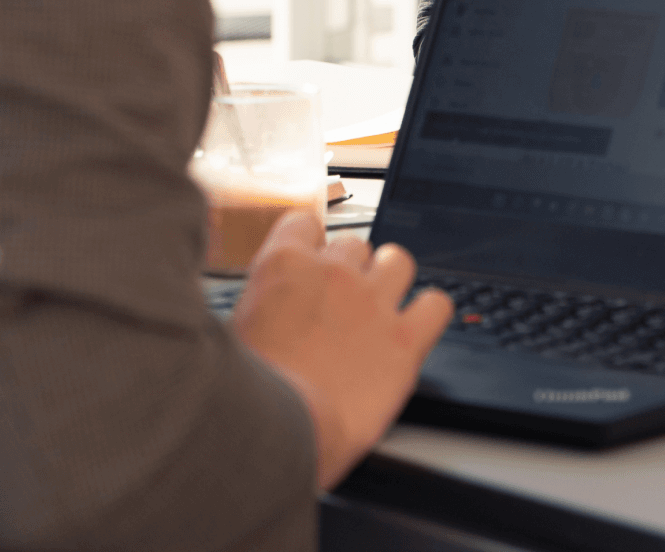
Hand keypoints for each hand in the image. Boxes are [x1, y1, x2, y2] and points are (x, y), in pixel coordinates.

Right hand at [232, 210, 452, 488]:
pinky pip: (437, 305)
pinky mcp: (405, 339)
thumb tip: (261, 310)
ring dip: (390, 280)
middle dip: (347, 271)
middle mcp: (333, 274)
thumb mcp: (227, 337)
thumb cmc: (240, 400)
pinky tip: (413, 330)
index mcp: (283, 267)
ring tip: (377, 311)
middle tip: (336, 308)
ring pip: (398, 261)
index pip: (304, 224)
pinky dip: (429, 313)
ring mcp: (373, 303)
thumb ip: (256, 308)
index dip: (307, 246)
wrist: (272, 440)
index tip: (307, 266)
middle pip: (354, 245)